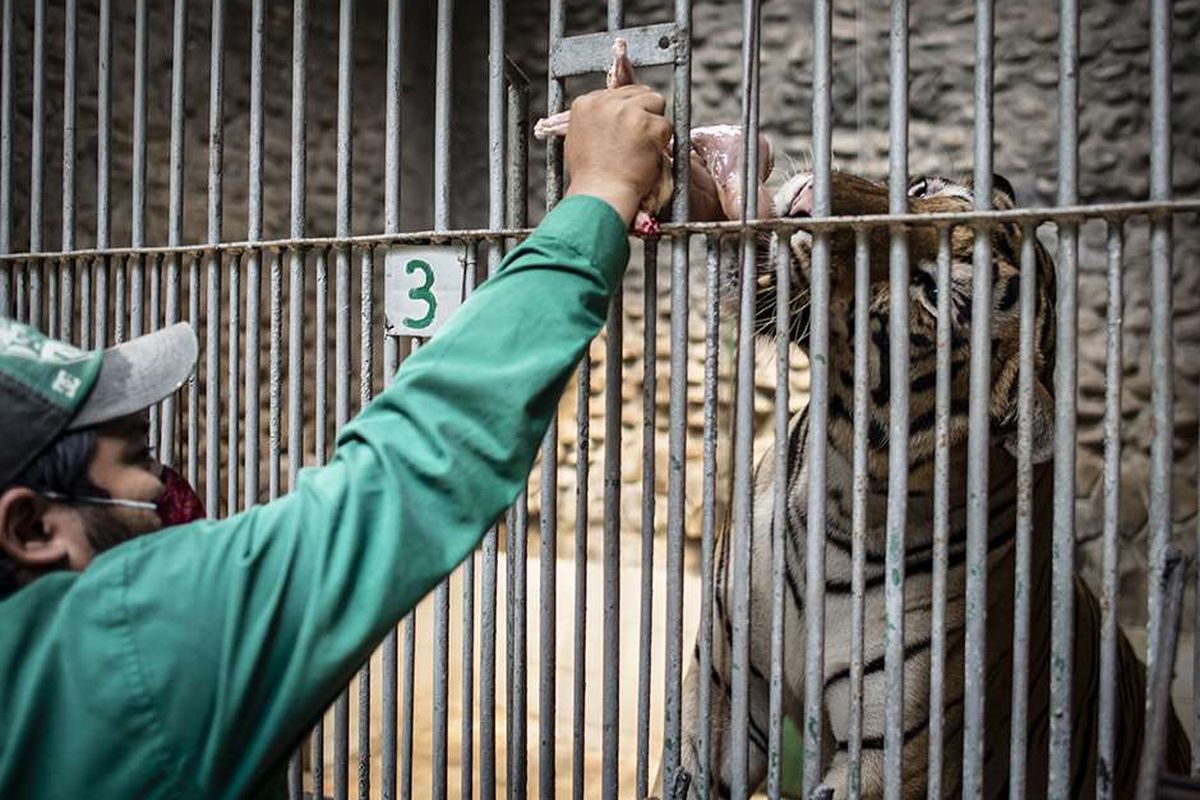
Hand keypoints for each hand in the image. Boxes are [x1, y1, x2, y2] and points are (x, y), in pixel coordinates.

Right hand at [563, 85, 672, 224]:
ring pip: (656, 104)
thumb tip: (609, 97)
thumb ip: (595, 117)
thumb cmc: (591, 177)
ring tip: (639, 151)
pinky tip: (646, 158)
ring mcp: (627, 111)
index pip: (619, 93)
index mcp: (585, 103)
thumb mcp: (580, 139)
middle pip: (640, 93)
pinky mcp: (647, 124)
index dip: (629, 112)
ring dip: (654, 126)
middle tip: (636, 144)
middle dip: (644, 114)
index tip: (627, 133)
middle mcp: (604, 102)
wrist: (600, 197)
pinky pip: (666, 125)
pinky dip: (662, 143)